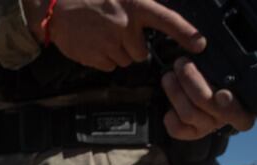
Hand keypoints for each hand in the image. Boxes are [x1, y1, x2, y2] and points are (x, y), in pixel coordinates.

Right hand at [29, 0, 204, 71]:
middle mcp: (124, 26)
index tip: (199, 44)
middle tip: (119, 33)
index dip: (186, 33)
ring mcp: (108, 43)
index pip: (167, 21)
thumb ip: (139, 7)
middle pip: (140, 52)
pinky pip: (108, 66)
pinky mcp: (94, 57)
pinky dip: (103, 58)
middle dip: (133, 46)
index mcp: (135, 5)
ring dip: (118, 52)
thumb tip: (152, 20)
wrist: (57, 6)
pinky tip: (94, 44)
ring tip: (103, 36)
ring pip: (124, 60)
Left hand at [161, 57, 255, 139]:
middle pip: (206, 103)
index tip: (222, 94)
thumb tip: (204, 48)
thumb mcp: (225, 65)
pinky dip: (170, 117)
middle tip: (181, 63)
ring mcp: (209, 127)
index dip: (229, 104)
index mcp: (244, 104)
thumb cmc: (219, 73)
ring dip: (175, 92)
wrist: (204, 84)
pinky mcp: (191, 133)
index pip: (242, 112)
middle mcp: (227, 118)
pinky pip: (177, 130)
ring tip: (169, 76)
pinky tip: (169, 106)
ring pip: (189, 114)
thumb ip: (220, 64)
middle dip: (190, 80)